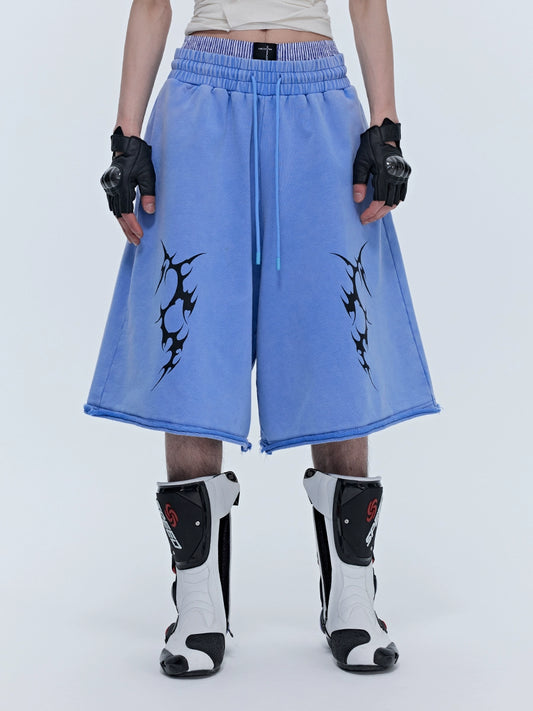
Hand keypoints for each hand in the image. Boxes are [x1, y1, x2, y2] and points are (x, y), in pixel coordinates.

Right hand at [100, 126, 155, 245]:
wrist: (127, 142)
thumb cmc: (140, 156)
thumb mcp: (148, 175)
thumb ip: (149, 194)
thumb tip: (150, 212)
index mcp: (121, 185)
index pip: (126, 212)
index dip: (133, 226)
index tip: (140, 235)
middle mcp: (112, 187)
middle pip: (119, 215)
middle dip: (128, 230)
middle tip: (136, 242)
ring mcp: (109, 186)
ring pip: (115, 211)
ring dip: (123, 224)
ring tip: (132, 236)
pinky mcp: (109, 184)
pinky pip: (114, 204)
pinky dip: (120, 214)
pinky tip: (126, 221)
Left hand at [352, 118, 410, 224]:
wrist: (384, 132)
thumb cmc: (369, 146)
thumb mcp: (360, 162)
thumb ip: (358, 182)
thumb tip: (357, 200)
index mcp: (385, 173)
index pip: (379, 201)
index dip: (371, 212)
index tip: (362, 217)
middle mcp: (396, 176)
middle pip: (389, 204)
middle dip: (377, 215)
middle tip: (366, 220)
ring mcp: (402, 174)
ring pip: (396, 201)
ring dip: (385, 210)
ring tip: (373, 215)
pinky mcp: (404, 173)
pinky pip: (401, 193)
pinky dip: (393, 202)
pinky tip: (385, 206)